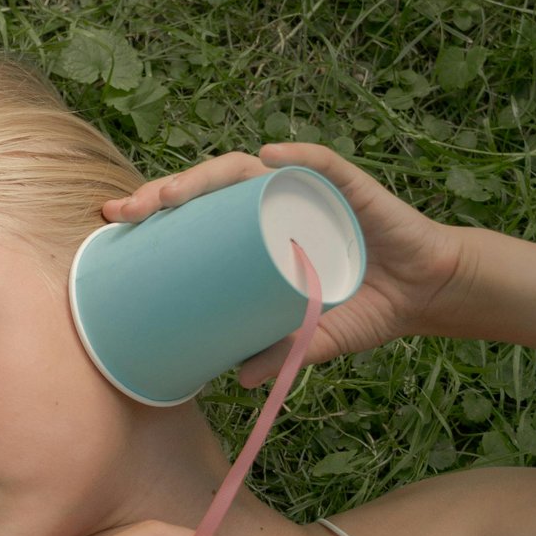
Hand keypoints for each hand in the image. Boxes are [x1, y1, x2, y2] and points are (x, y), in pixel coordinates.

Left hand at [98, 143, 479, 386]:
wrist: (422, 294)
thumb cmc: (359, 308)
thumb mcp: (312, 339)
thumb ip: (278, 355)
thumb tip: (235, 380)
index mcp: (254, 229)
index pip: (196, 210)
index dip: (155, 210)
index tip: (113, 222)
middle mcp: (274, 202)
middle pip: (210, 186)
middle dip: (165, 192)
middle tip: (129, 211)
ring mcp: (309, 190)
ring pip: (250, 169)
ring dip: (210, 174)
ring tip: (175, 193)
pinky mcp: (351, 186)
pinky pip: (321, 163)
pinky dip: (298, 155)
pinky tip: (272, 154)